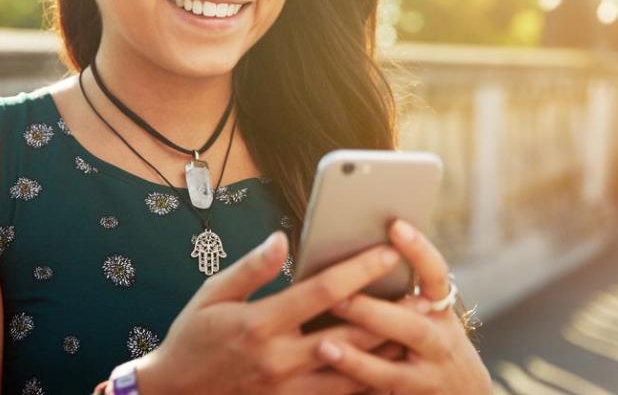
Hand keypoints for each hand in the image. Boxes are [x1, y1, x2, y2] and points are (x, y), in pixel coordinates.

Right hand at [136, 230, 403, 394]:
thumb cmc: (192, 338)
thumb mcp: (211, 295)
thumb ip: (251, 268)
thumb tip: (281, 238)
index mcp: (259, 324)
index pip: (321, 292)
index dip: (358, 270)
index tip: (388, 251)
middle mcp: (279, 359)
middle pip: (349, 334)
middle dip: (390, 314)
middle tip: (425, 297)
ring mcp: (287, 389)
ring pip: (352, 371)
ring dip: (386, 351)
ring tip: (418, 331)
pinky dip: (366, 381)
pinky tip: (389, 367)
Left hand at [315, 219, 492, 394]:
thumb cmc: (433, 345)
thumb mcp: (431, 317)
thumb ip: (402, 294)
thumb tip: (354, 255)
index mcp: (440, 310)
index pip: (436, 274)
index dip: (418, 250)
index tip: (396, 225)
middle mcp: (440, 341)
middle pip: (411, 326)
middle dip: (372, 312)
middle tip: (336, 297)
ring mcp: (429, 375)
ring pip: (393, 369)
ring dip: (357, 358)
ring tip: (324, 345)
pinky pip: (382, 393)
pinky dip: (356, 384)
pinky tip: (331, 376)